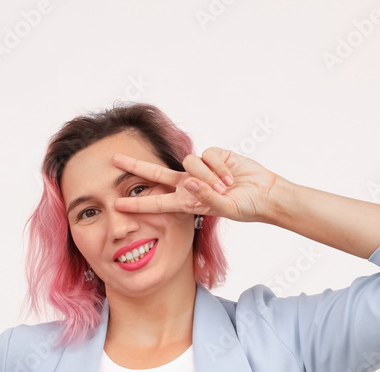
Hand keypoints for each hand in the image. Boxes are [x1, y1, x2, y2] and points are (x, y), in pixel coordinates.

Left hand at [111, 148, 282, 223]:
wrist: (265, 194)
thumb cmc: (245, 207)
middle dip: (135, 166)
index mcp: (187, 201)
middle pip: (156, 173)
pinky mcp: (214, 155)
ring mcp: (201, 169)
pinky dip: (219, 169)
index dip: (138, 203)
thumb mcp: (225, 208)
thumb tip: (188, 180)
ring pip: (189, 163)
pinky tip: (231, 178)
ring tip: (225, 188)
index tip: (117, 204)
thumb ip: (206, 197)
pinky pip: (207, 156)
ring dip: (208, 177)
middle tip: (114, 159)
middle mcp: (190, 184)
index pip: (157, 202)